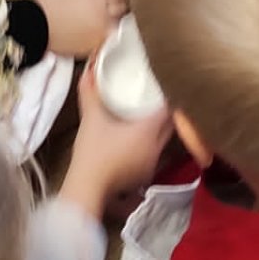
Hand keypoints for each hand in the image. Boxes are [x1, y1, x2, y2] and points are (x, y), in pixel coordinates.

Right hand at [38, 0, 126, 58]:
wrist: (30, 29)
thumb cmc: (45, 5)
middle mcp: (104, 17)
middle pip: (125, 7)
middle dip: (124, 2)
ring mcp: (100, 35)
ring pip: (118, 26)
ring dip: (116, 20)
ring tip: (111, 16)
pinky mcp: (92, 48)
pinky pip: (104, 39)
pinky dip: (103, 34)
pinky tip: (97, 30)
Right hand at [62, 63, 173, 212]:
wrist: (88, 186)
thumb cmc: (93, 151)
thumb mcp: (91, 118)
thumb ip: (90, 94)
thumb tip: (88, 73)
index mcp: (148, 131)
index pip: (169, 110)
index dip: (169, 97)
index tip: (164, 86)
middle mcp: (156, 148)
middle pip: (170, 126)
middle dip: (166, 113)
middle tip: (155, 99)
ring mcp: (152, 164)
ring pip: (163, 141)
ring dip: (158, 130)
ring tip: (147, 118)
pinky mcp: (144, 176)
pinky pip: (153, 154)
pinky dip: (150, 146)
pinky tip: (137, 142)